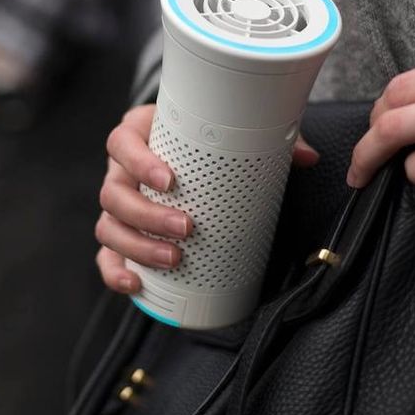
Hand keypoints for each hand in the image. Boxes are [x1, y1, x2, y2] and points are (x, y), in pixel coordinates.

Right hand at [95, 104, 320, 293]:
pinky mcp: (120, 234)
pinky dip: (117, 271)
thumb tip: (308, 158)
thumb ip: (267, 138)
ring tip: (173, 259)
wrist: (189, 151)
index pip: (122, 143)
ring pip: (109, 227)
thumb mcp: (231, 131)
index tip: (169, 180)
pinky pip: (107, 255)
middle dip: (147, 215)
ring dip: (138, 246)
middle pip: (114, 193)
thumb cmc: (202, 140)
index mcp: (138, 136)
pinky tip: (137, 283)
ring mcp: (119, 205)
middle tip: (186, 227)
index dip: (139, 162)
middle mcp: (120, 171)